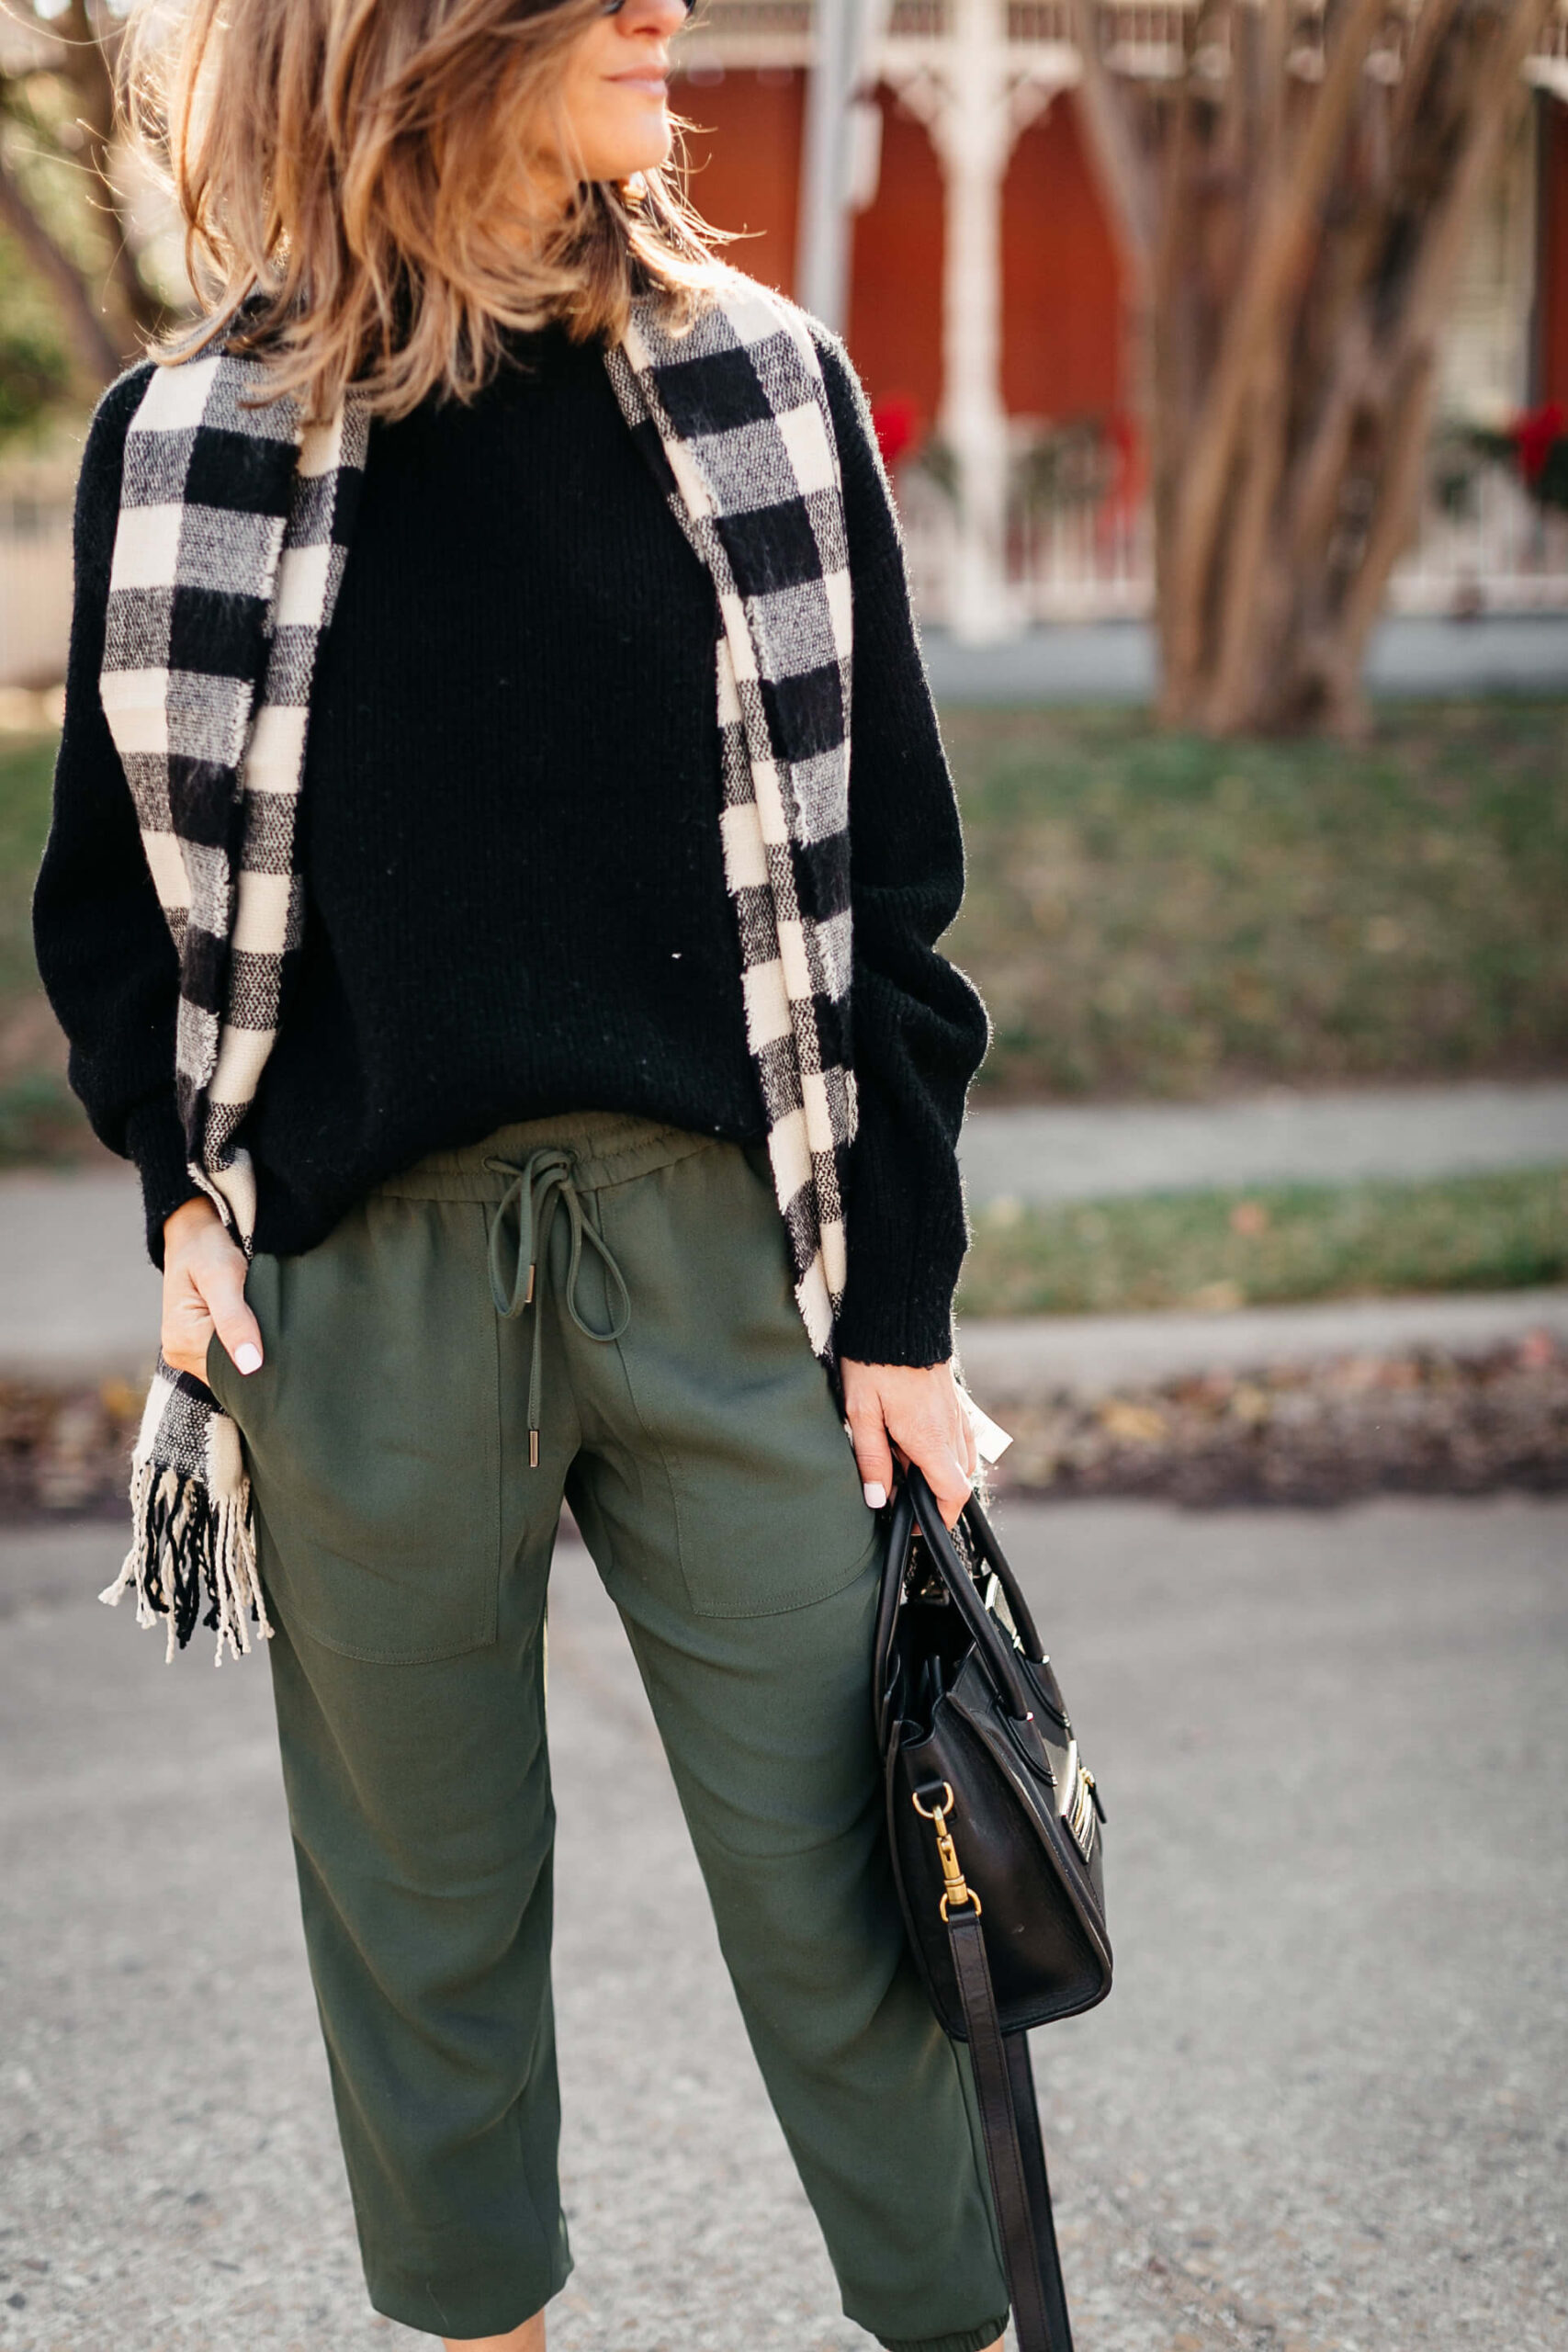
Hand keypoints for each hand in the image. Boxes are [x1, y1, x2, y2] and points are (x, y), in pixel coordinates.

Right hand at [161, 1196, 262, 1384]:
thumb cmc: (206, 1248)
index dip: (259, 1357)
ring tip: (263, 1321)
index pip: (231, 1369)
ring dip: (251, 1350)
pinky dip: (244, 1345)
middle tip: (276, 1324)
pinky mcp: (196, 1347)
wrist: (193, 1234)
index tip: (279, 1333)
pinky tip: (255, 1328)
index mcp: (181, 1341)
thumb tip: (250, 1365)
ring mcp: (186, 1352)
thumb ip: (235, 1320)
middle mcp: (179, 1353)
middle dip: (256, 1355)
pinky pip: (226, 1359)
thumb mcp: (223, 1276)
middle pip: (230, 1372)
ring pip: (230, 1368)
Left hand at [840, 1356, 977, 1529]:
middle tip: (900, 1491)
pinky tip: (916, 1439)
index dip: (938, 1518)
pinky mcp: (956, 1400)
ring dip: (941, 1472)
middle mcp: (952, 1430)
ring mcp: (958, 1414)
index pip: (953, 1494)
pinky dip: (947, 1450)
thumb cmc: (875, 1362)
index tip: (917, 1523)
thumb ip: (871, 1460)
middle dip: (935, 1495)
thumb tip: (878, 1499)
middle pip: (959, 1480)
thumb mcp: (861, 1413)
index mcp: (930, 1439)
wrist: (900, 1316)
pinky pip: (962, 1437)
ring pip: (963, 1460)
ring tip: (905, 1463)